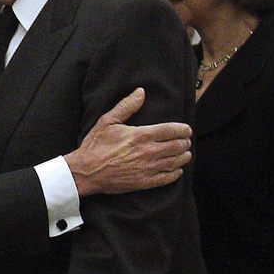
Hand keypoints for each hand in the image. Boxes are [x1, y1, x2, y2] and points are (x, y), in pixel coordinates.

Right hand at [65, 88, 192, 196]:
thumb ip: (126, 106)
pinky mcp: (144, 182)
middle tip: (187, 141)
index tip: (187, 129)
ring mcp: (147, 168)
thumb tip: (141, 92)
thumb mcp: (108, 121)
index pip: (170, 130)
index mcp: (141, 135)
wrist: (86, 171)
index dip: (182, 129)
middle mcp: (148, 152)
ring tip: (186, 154)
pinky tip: (177, 171)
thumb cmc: (95, 145)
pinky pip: (166, 178)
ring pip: (174, 162)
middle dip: (185, 143)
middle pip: (176, 146)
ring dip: (183, 158)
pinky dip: (175, 174)